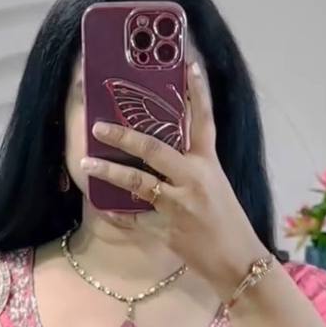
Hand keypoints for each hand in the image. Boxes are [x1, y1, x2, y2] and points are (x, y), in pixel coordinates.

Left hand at [80, 62, 265, 298]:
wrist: (239, 261)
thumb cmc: (229, 224)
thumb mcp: (216, 188)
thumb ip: (192, 170)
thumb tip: (164, 157)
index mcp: (209, 164)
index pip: (203, 121)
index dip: (197, 92)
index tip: (188, 64)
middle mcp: (194, 179)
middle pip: (155, 149)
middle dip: (124, 136)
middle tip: (99, 127)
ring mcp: (181, 205)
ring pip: (139, 182)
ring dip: (110, 172)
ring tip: (86, 164)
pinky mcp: (169, 229)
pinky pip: (136, 219)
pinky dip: (119, 213)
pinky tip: (104, 206)